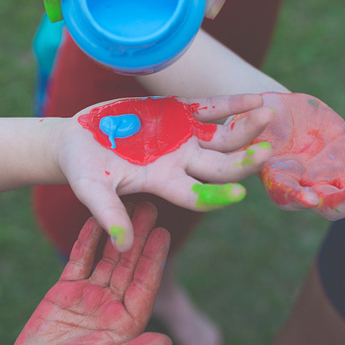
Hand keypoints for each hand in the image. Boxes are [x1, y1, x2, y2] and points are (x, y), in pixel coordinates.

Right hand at [8, 202, 171, 344]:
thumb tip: (167, 343)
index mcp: (126, 324)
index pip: (144, 286)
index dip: (154, 260)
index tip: (165, 233)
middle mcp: (112, 306)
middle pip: (129, 265)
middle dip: (140, 236)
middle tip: (150, 204)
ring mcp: (89, 297)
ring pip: (107, 258)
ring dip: (117, 233)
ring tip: (126, 203)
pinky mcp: (65, 291)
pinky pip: (79, 260)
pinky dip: (86, 240)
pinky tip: (94, 218)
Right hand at [61, 94, 272, 248]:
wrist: (77, 140)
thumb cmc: (82, 169)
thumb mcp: (91, 190)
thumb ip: (109, 214)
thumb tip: (123, 246)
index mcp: (163, 183)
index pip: (196, 194)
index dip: (217, 196)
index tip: (240, 195)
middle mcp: (180, 162)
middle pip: (220, 166)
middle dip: (243, 160)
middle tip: (267, 152)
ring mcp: (183, 137)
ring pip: (222, 136)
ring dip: (246, 128)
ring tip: (267, 115)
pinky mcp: (178, 111)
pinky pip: (211, 108)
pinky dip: (232, 103)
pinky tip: (254, 98)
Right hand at [256, 91, 344, 218]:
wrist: (276, 111)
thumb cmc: (253, 120)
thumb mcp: (244, 124)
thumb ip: (247, 130)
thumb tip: (257, 119)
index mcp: (281, 182)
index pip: (289, 196)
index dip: (298, 199)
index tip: (309, 200)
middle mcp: (311, 185)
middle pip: (333, 204)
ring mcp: (337, 173)